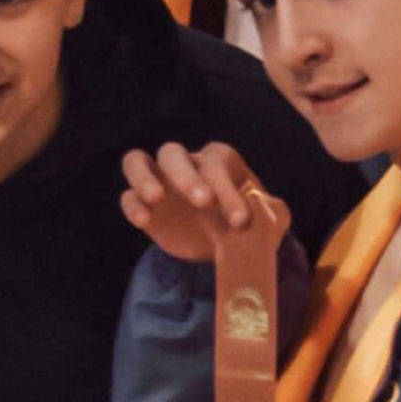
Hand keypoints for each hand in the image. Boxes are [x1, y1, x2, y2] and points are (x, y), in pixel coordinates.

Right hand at [120, 141, 287, 262]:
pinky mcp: (142, 203)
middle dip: (186, 176)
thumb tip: (262, 206)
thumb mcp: (270, 220)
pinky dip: (132, 203)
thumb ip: (273, 211)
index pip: (216, 165)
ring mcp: (158, 181)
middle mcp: (184, 164)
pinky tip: (143, 221)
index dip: (228, 190)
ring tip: (155, 198)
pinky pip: (127, 195)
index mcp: (217, 161)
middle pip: (173, 153)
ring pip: (137, 161)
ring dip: (144, 177)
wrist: (225, 248)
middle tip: (202, 202)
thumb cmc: (248, 226)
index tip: (239, 221)